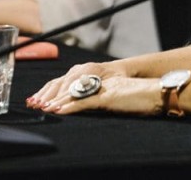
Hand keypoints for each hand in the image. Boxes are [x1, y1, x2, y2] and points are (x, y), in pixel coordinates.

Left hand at [26, 61, 161, 115]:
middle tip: (34, 104)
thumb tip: (83, 103)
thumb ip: (99, 97)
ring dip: (55, 101)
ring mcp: (102, 88)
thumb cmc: (139, 97)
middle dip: (49, 94)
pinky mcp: (107, 97)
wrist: (156, 93)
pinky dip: (69, 107)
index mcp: (98, 80)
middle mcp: (98, 80)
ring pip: (73, 93)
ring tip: (42, 108)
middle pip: (67, 85)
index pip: (70, 83)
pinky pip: (84, 101)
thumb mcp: (114, 96)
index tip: (38, 99)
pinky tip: (58, 111)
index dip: (53, 90)